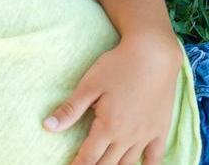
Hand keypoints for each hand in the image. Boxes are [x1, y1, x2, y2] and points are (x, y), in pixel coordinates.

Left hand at [44, 36, 181, 164]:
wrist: (154, 55)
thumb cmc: (117, 67)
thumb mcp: (89, 86)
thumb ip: (70, 110)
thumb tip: (47, 127)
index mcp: (108, 127)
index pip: (88, 157)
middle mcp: (128, 136)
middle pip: (108, 164)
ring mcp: (147, 135)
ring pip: (129, 163)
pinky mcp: (161, 129)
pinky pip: (156, 157)